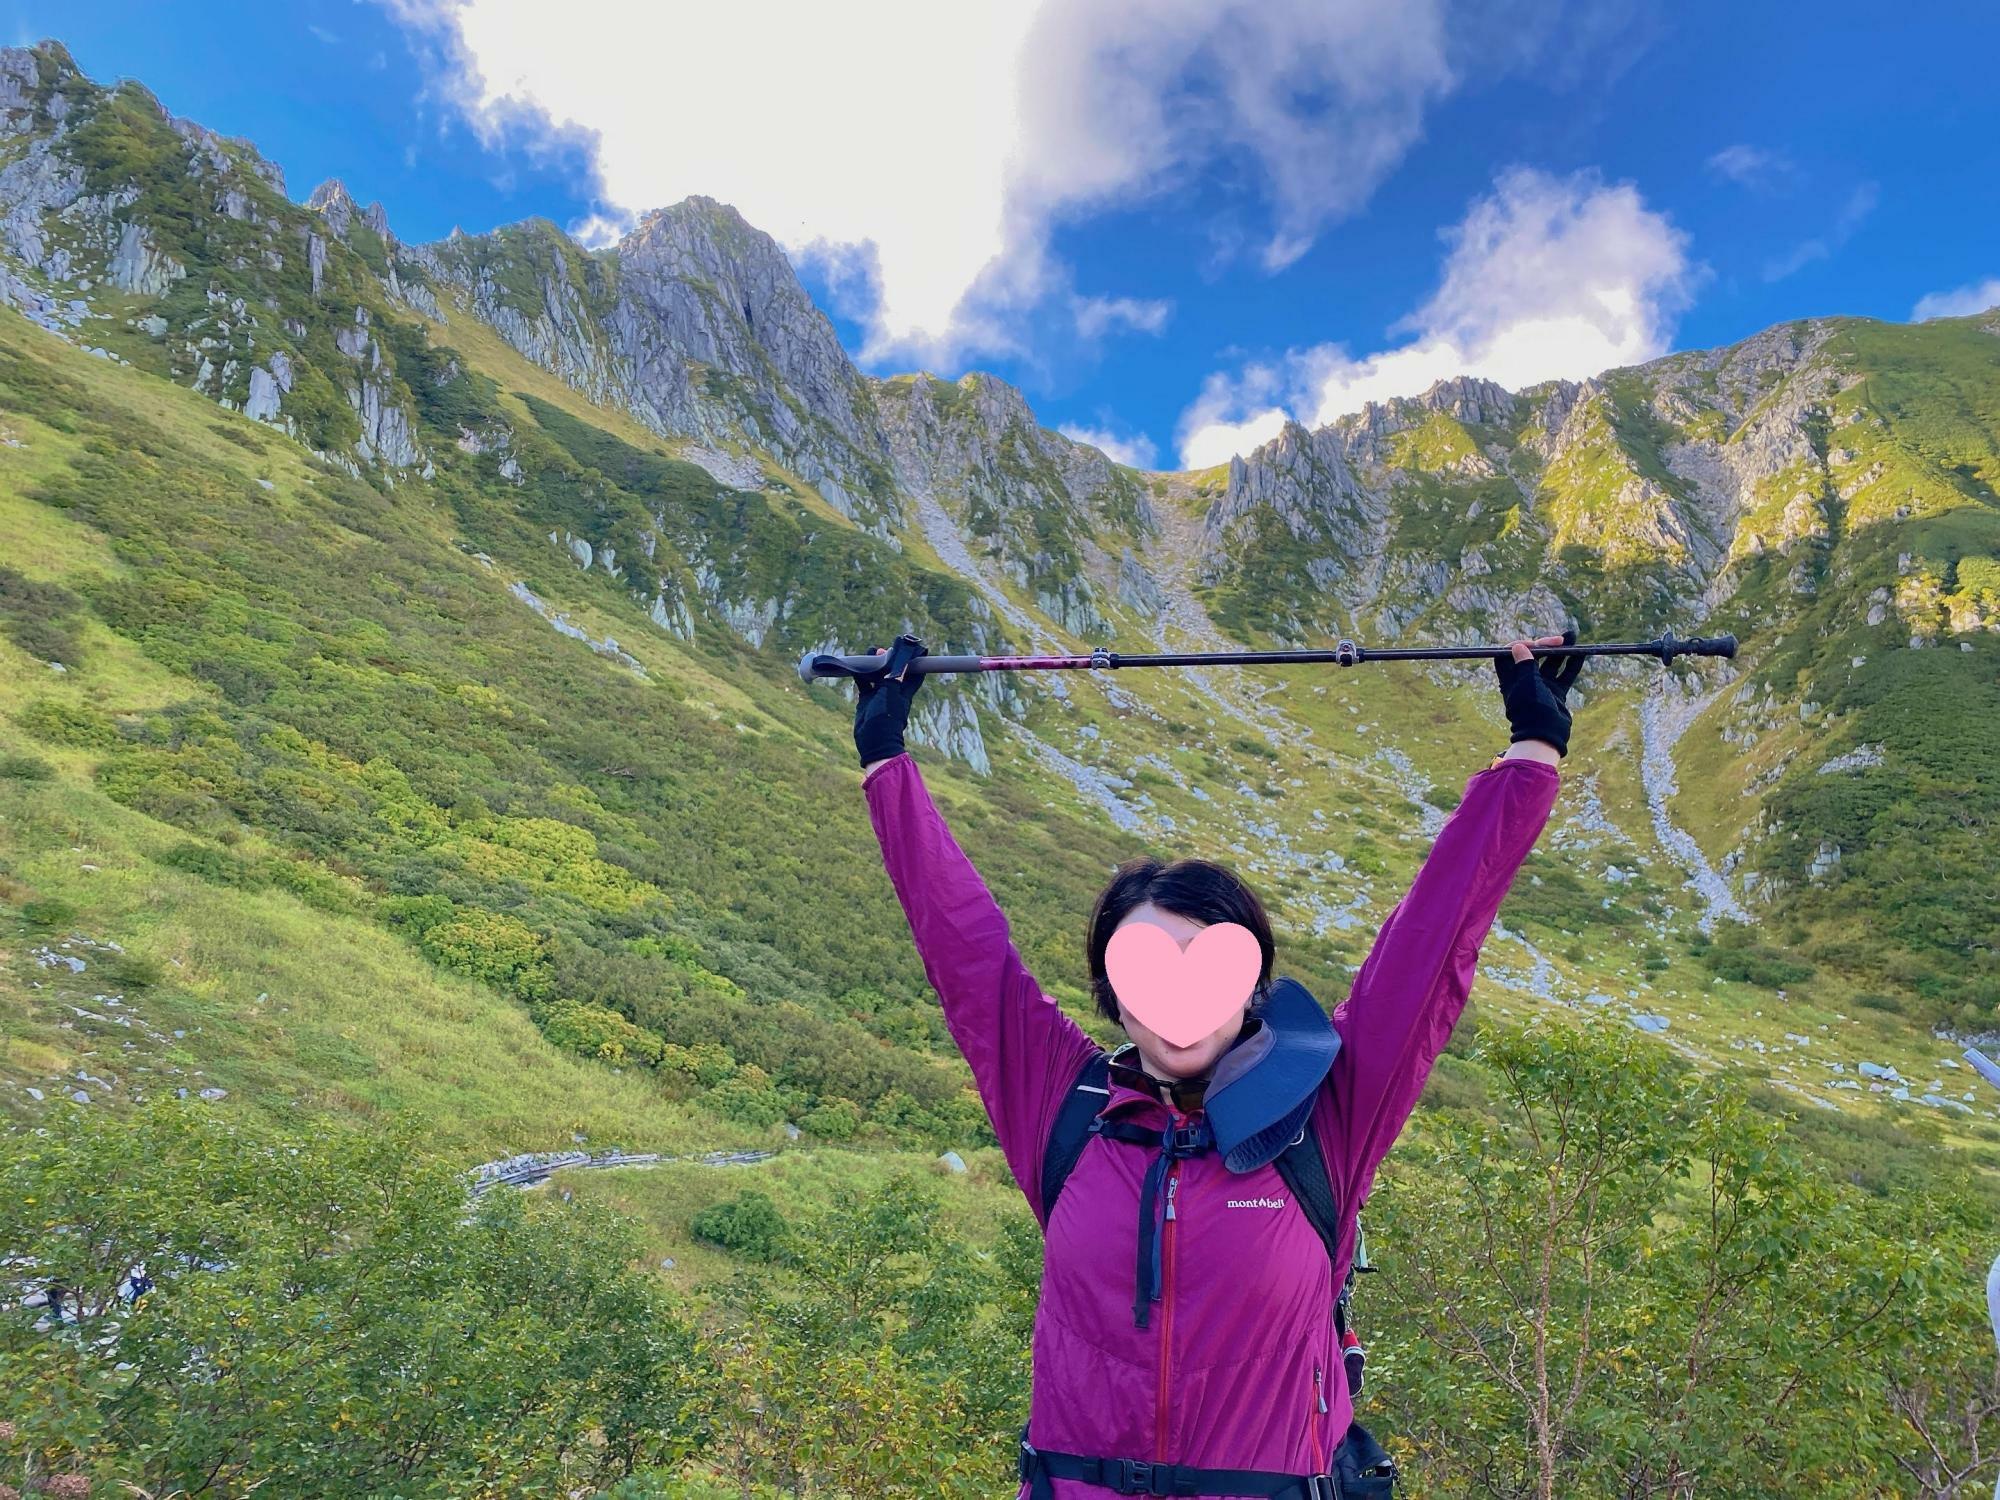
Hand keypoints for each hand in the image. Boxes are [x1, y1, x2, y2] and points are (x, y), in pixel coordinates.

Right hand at [853, 634, 927, 768]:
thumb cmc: (886, 718)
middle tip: (882, 649)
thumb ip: (894, 674)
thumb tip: (900, 656)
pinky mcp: (867, 700)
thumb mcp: (891, 693)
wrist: (874, 741)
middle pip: (894, 671)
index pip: (914, 674)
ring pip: (878, 675)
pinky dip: (861, 674)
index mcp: (904, 691)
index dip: (914, 661)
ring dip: (874, 665)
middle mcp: (893, 692)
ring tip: (870, 652)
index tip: (912, 648)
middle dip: (889, 659)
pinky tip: (856, 665)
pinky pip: (864, 683)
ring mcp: (879, 696)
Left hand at [1493, 628, 1582, 757]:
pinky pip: (1564, 675)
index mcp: (1511, 678)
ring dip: (1562, 650)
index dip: (1521, 645)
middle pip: (1534, 656)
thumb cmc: (1531, 709)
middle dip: (1547, 645)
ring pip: (1552, 663)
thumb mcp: (1527, 684)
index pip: (1510, 654)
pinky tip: (1581, 654)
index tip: (1533, 643)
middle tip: (1560, 639)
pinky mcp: (1555, 692)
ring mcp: (1541, 686)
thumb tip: (1517, 646)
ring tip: (1573, 636)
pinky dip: (1572, 664)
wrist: (1544, 735)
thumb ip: (1525, 665)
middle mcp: (1525, 680)